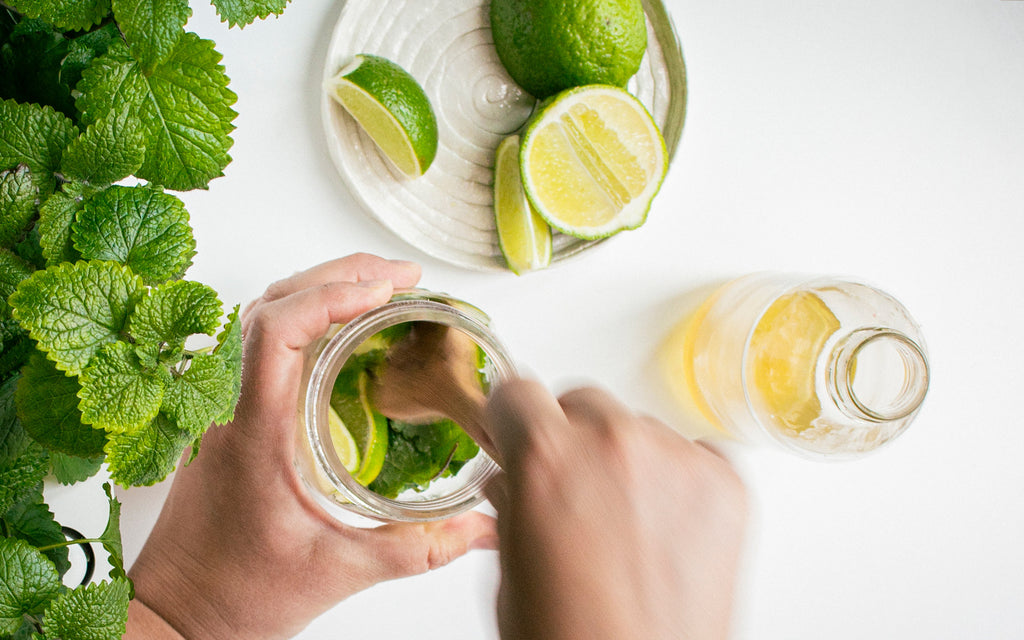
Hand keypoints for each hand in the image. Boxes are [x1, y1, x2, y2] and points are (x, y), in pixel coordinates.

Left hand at [126, 254, 496, 639]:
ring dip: (317, 288)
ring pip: (261, 316)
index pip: (278, 330)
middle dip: (339, 275)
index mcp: (252, 431)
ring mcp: (222, 408)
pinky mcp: (227, 417)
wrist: (179, 615)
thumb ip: (416, 550)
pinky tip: (338, 328)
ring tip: (377, 286)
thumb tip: (482, 528)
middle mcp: (229, 407)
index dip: (333, 295)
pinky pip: (258, 341)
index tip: (388, 289)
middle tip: (402, 276)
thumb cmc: (238, 593)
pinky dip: (301, 315)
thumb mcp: (337, 571)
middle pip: (273, 303)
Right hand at [481, 381, 746, 639]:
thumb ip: (513, 501)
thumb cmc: (572, 638)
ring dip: (625, 458)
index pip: (518, 392)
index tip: (519, 435)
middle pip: (583, 401)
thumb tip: (516, 476)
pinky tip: (663, 525)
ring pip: (637, 426)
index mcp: (547, 456)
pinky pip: (692, 451)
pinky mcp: (725, 483)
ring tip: (625, 522)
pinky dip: (676, 478)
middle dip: (570, 435)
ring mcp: (676, 459)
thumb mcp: (510, 567)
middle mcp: (614, 443)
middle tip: (573, 488)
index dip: (513, 421)